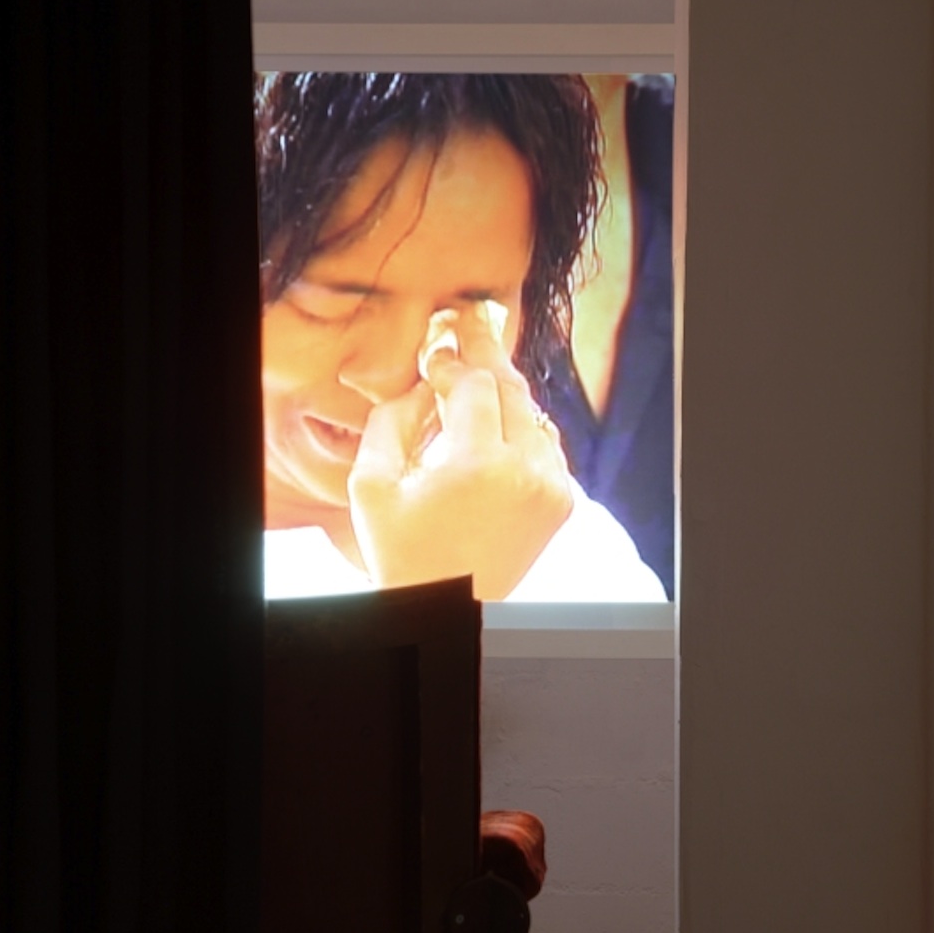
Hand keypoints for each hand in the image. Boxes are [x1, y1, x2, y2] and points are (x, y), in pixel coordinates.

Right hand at [347, 304, 572, 600]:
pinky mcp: (562, 503)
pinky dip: (524, 431)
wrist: (447, 611)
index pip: (475, 383)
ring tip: (481, 378)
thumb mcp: (371, 485)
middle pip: (512, 388)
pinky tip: (499, 429)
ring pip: (533, 413)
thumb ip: (392, 420)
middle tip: (470, 321)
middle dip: (486, 355)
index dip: (453, 362)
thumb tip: (425, 384)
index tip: (436, 354)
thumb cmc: (403, 553)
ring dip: (505, 395)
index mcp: (477, 465)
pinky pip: (547, 446)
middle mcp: (524, 472)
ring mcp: (550, 488)